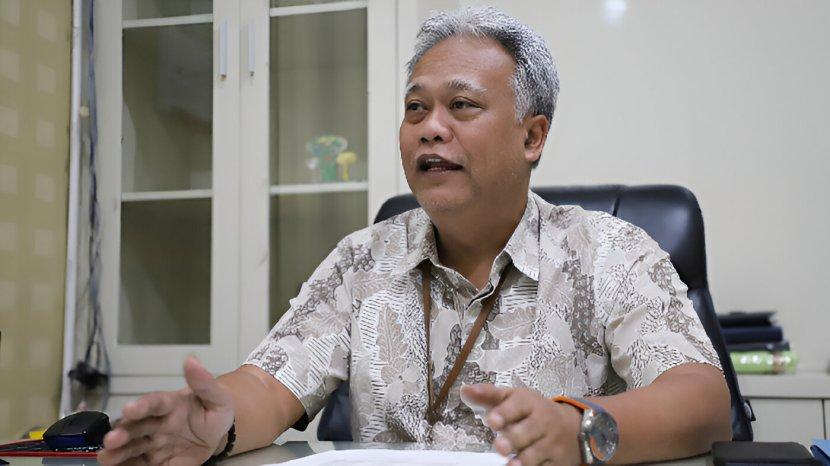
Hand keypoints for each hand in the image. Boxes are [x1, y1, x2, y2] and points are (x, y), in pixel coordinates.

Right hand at [97, 356, 234, 465]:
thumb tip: (191, 359)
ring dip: (118, 452)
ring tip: (104, 457)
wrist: (217, 434)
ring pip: (132, 447)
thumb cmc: (214, 411)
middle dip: (123, 432)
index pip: (155, 403)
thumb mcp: (217, 397)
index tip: (129, 409)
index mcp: (170, 404)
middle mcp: (156, 423)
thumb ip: (205, 383)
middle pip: (136, 426)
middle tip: (111, 439)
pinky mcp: (154, 461)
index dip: (142, 405)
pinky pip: (138, 465)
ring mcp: (153, 443)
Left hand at [460, 384, 582, 465]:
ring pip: (537, 452)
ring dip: (523, 460)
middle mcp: (542, 422)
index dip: (505, 413)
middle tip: (499, 446)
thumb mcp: (514, 399)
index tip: (491, 420)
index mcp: (529, 403)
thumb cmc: (533, 412)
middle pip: (528, 430)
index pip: (518, 405)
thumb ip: (489, 396)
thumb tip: (464, 390)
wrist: (574, 428)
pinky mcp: (557, 461)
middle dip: (513, 439)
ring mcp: (551, 443)